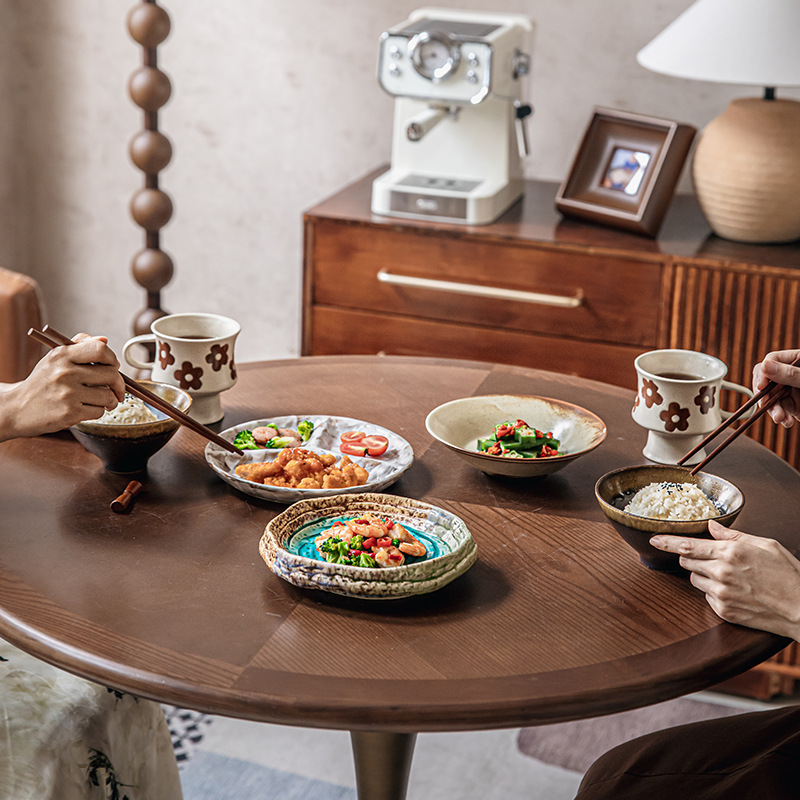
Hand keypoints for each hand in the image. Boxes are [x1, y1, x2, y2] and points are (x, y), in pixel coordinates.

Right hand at [0, 335, 124, 440]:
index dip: (112, 358)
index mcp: (62, 355)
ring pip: (108, 396)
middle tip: (116, 389)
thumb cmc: (41, 383)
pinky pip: (99, 411)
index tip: (114, 367)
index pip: (100, 349)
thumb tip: (105, 339)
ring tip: (100, 401)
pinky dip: (97, 411)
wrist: (17, 408)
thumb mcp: (55, 358)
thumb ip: (80, 345)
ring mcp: (68, 394)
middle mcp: (65, 373)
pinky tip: (86, 409)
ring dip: (109, 401)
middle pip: (111, 375)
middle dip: (118, 385)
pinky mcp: (70, 413)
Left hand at [650, 520, 799, 640]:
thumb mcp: (765, 545)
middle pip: (687, 561)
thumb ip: (734, 535)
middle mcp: (722, 573)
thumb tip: (712, 526)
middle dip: (691, 556)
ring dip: (702, 574)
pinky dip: (713, 591)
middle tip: (709, 557)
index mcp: (730, 553)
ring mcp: (721, 594)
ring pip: (695, 579)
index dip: (667, 542)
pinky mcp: (724, 611)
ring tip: (728, 575)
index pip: (687, 545)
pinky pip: (706, 596)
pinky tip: (734, 590)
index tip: (653, 539)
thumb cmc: (788, 574)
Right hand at [753, 349, 799, 427]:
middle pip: (767, 382)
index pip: (771, 361)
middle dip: (766, 397)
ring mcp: (792, 390)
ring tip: (781, 419)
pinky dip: (783, 418)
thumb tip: (764, 366)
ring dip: (774, 411)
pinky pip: (782, 410)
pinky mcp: (795, 405)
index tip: (761, 387)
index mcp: (796, 360)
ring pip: (772, 399)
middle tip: (767, 406)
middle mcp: (791, 374)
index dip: (763, 374)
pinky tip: (787, 422)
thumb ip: (790, 373)